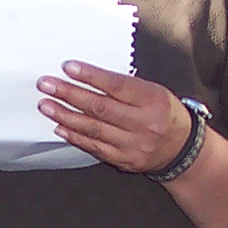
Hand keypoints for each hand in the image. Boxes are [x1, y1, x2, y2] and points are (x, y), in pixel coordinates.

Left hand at [36, 62, 192, 174]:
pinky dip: (75, 136)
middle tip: (46, 85)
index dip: (90, 77)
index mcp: (152, 101)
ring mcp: (133, 145)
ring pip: (93, 129)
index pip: (117, 86)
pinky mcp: (124, 160)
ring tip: (46, 105)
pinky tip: (60, 126)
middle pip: (100, 108)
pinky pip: (95, 148)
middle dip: (69, 95)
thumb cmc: (164, 113)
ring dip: (65, 116)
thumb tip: (87, 77)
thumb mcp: (153, 91)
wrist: (181, 149)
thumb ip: (125, 86)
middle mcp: (144, 124)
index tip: (68, 68)